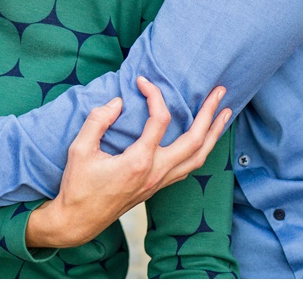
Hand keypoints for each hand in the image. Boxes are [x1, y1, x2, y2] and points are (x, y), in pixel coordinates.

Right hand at [25, 77, 229, 247]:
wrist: (79, 221)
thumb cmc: (78, 186)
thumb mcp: (79, 149)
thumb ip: (98, 121)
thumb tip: (118, 102)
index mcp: (138, 161)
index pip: (159, 119)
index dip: (154, 94)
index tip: (142, 81)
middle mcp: (156, 172)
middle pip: (195, 140)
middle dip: (210, 114)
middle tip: (219, 92)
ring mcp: (160, 182)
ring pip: (199, 157)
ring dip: (214, 134)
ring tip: (225, 113)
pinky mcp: (158, 187)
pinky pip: (189, 167)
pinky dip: (202, 150)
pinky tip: (205, 139)